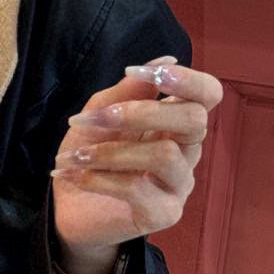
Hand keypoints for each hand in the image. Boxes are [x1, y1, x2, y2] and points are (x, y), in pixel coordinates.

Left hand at [50, 54, 221, 267]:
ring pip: (165, 155)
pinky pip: (139, 190)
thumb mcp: (98, 116)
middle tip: (93, 119)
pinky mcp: (163, 214)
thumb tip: (165, 59)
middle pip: (195, 120)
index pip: (207, 94)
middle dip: (141, 112)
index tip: (137, 73)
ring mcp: (178, 185)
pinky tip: (74, 175)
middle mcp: (186, 152)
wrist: (66, 207)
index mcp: (175, 122)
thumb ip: (126, 91)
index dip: (185, 79)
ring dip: (111, 151)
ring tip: (76, 155)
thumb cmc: (88, 155)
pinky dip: (100, 178)